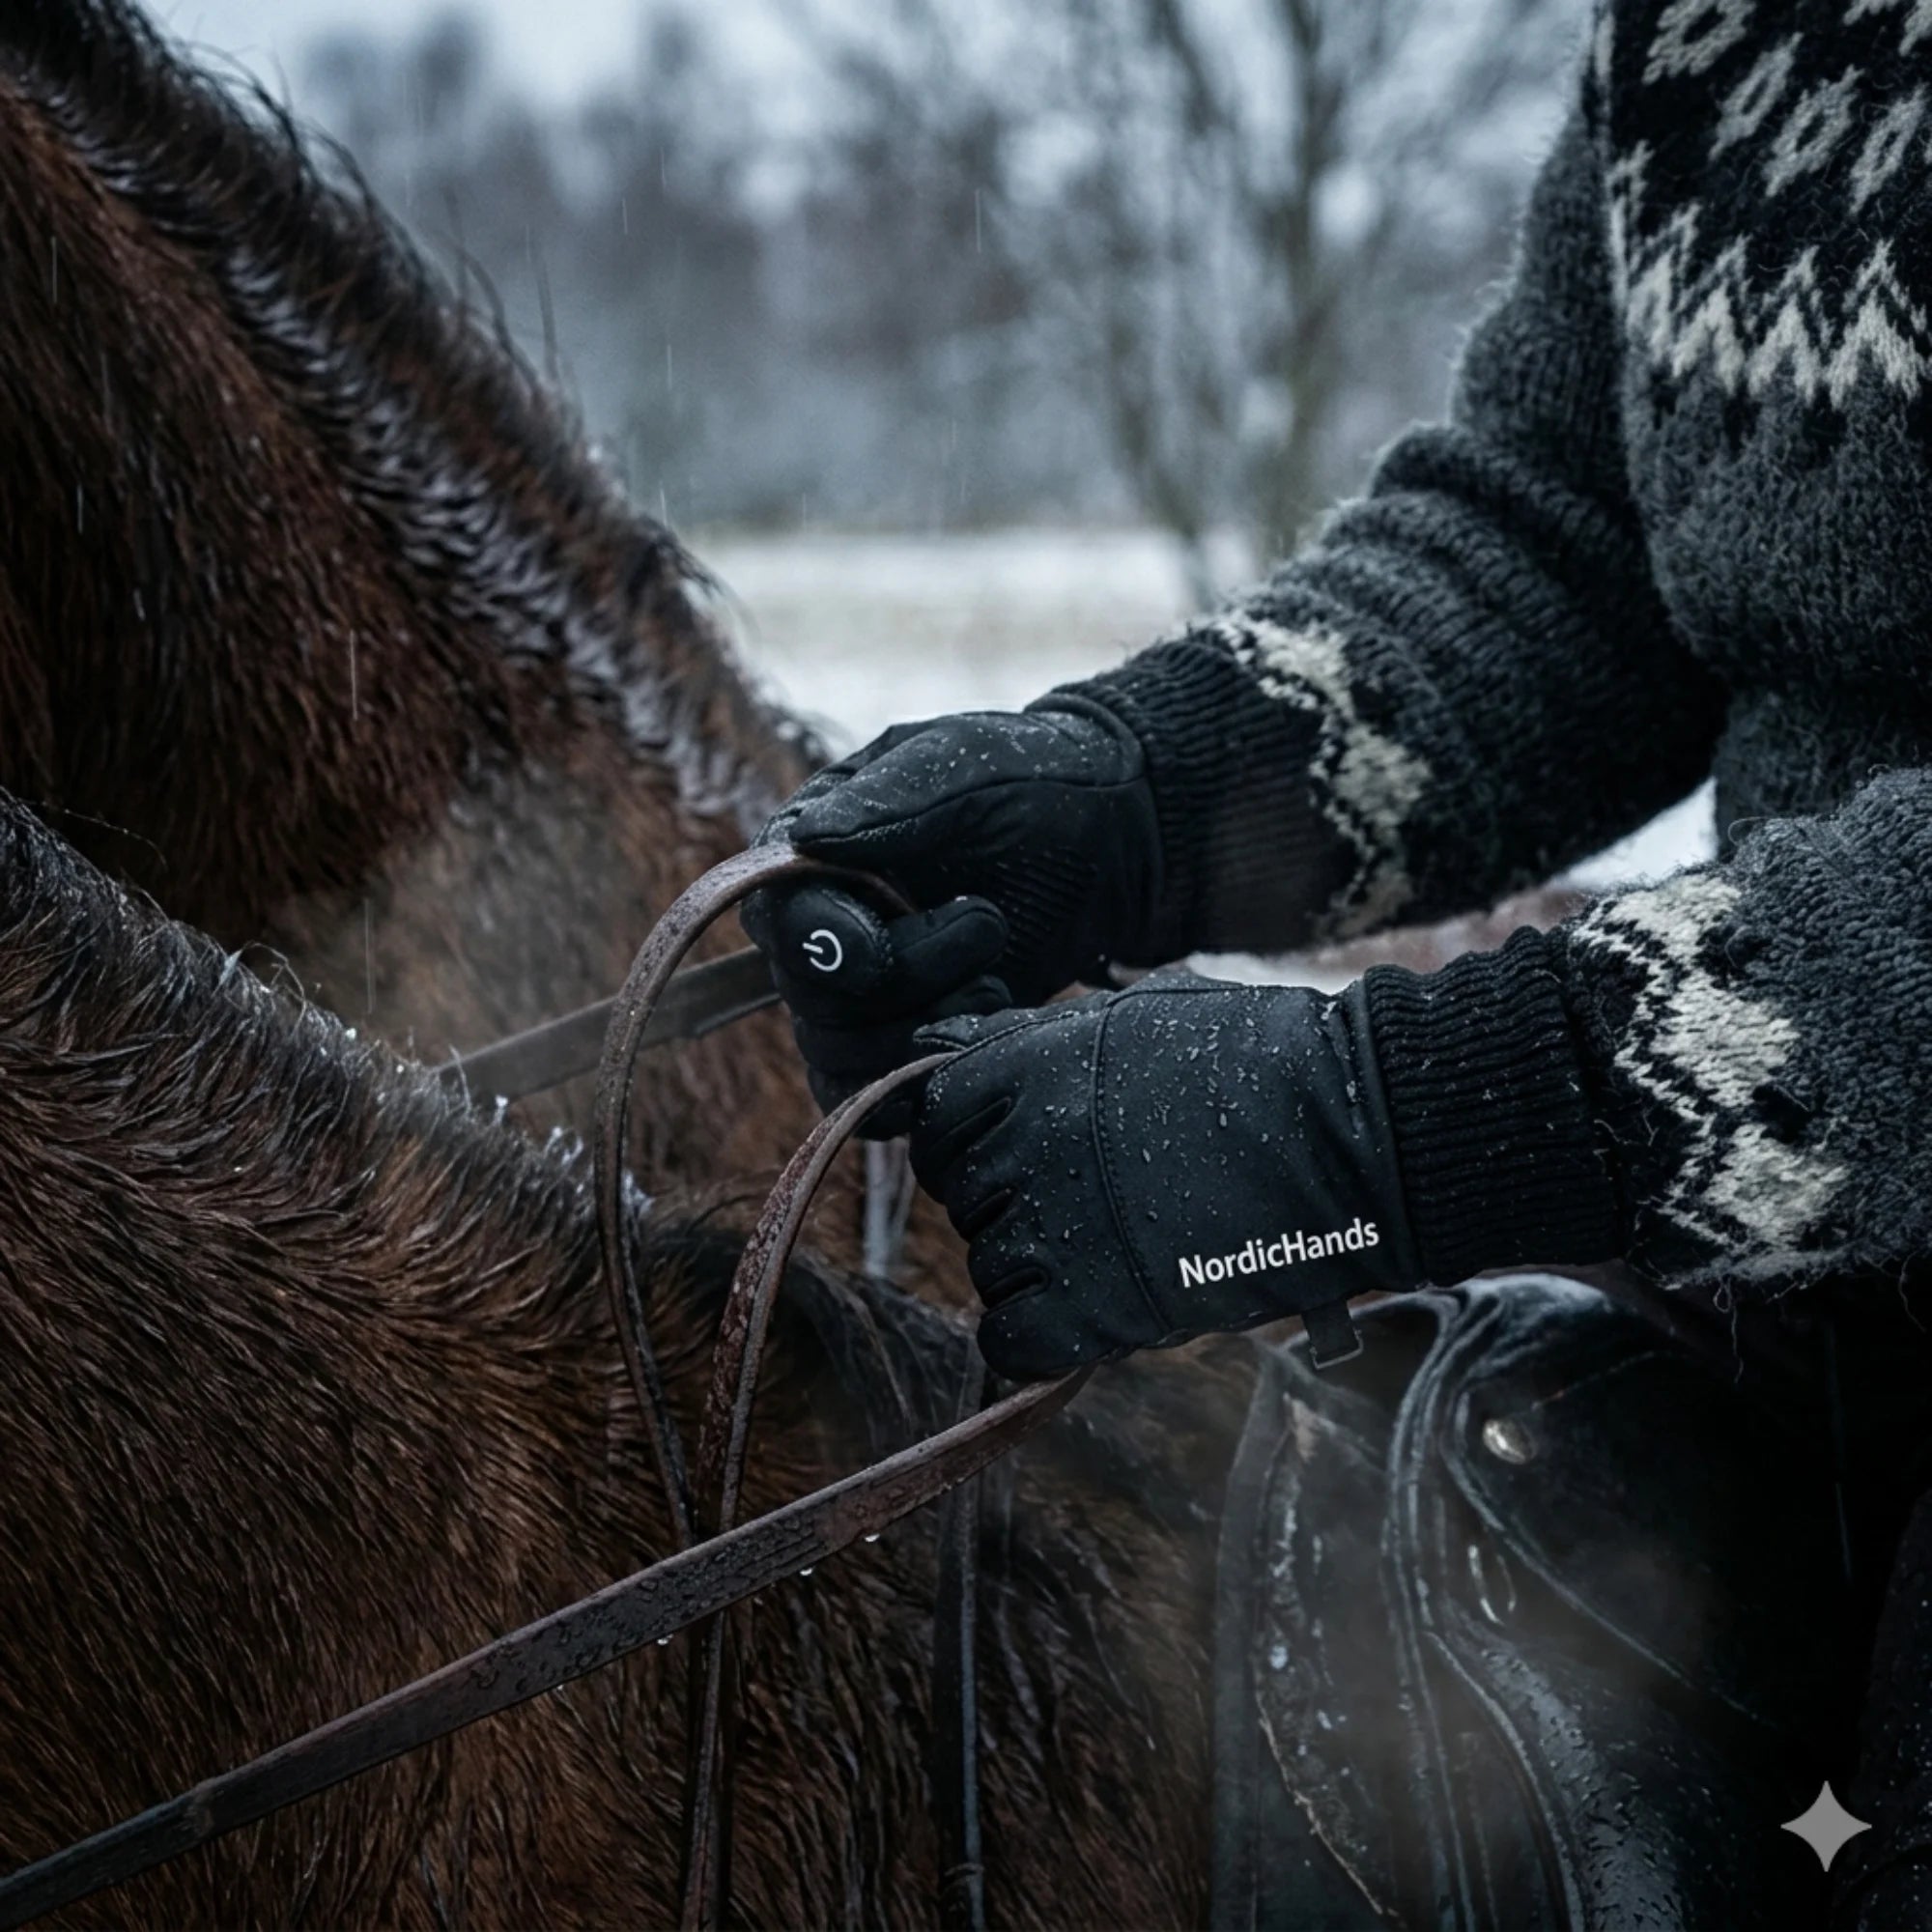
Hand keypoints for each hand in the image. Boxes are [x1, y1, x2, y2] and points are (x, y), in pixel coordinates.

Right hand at [743, 698, 1168, 1127]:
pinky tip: (989, 1030)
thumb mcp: (967, 767)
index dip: (819, 944)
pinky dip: (927, 1080)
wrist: (1117, 838)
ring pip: (842, 1062)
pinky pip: (876, 1103)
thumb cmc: (1036, 782)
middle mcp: (821, 931)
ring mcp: (862, 997)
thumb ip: (890, 800)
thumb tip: (805, 837)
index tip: (876, 944)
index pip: (777, 920)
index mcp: (813, 853)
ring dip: (924, 1030)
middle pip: (810, 1002)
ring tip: (996, 977)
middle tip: (986, 922)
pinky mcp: (907, 1046)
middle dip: (903, 977)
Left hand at [908, 973, 1422, 1379]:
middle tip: (1089, 1200)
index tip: (1019, 1154)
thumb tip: (950, 1044)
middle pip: (962, 1196)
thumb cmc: (1262, 1060)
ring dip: (1038, 1268)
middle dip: (1012, 1201)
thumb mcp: (1137, 1016)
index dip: (972, 1140)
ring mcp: (1058, 1228)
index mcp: (1030, 1066)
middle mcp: (1026, 1143)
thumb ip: (1034, 1038)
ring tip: (1117, 1247)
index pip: (939, 1118)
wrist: (1357, 1133)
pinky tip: (1095, 1311)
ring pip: (988, 1268)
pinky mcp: (1097, 1310)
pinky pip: (1011, 1340)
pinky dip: (1042, 1338)